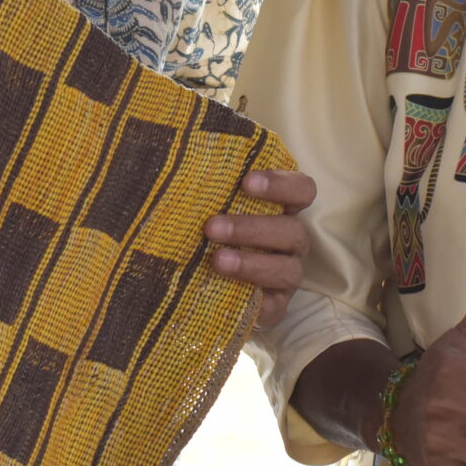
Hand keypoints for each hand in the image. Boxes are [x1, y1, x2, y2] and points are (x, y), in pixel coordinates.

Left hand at [207, 168, 316, 326]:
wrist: (199, 291)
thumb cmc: (205, 235)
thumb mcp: (204, 209)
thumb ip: (200, 188)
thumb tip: (163, 158)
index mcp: (281, 210)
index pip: (302, 190)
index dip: (281, 184)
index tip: (246, 182)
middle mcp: (290, 241)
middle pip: (293, 230)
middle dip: (252, 227)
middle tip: (212, 227)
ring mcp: (287, 275)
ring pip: (288, 269)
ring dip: (252, 263)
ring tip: (216, 261)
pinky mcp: (276, 307)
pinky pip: (274, 305)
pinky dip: (253, 298)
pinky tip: (227, 291)